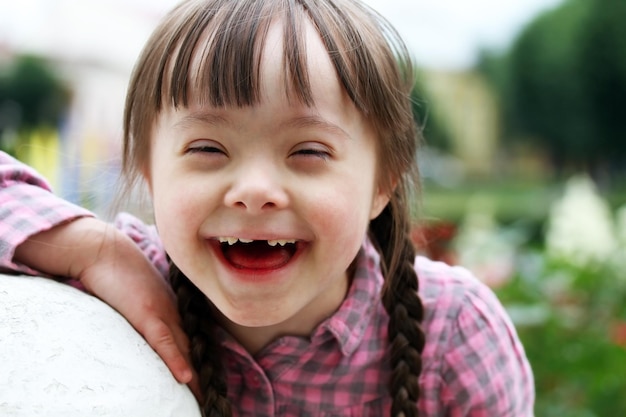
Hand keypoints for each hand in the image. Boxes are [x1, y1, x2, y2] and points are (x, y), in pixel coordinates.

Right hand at [14, 217, 199, 395]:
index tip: (208, 383)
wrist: (106, 251)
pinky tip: (186, 378)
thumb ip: (148, 313)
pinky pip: (164, 341)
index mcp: (172, 309)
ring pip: (183, 349)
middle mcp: (173, 312)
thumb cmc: (119, 272)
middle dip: (203, 375)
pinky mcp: (146, 313)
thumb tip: (149, 330)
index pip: (191, 341)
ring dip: (195, 376)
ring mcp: (162, 312)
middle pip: (193, 349)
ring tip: (204, 398)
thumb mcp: (139, 296)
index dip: (200, 362)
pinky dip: (175, 360)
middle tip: (212, 398)